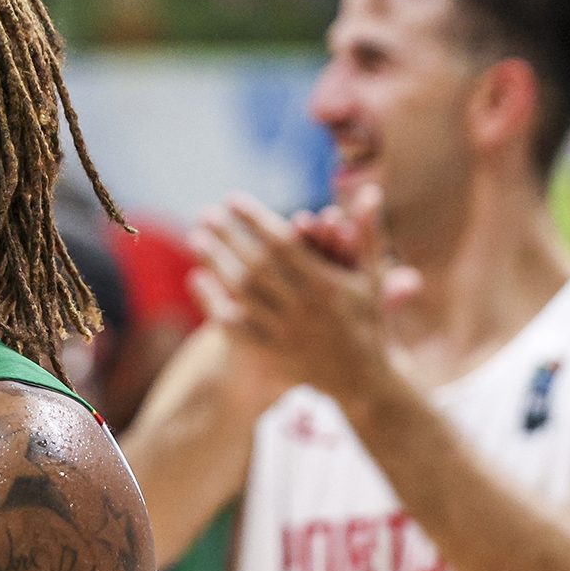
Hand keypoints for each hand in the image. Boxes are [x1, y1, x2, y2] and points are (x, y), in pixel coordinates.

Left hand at [188, 183, 411, 408]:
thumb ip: (367, 233)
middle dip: (228, 237)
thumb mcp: (372, 277)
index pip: (282, 243)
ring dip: (216, 263)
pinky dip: (214, 303)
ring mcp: (285, 333)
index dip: (255, 219)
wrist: (364, 380)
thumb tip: (370, 190)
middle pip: (255, 265)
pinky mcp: (272, 355)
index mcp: (327, 284)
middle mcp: (304, 308)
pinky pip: (235, 327)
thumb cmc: (368, 320)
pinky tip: (197, 279)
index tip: (232, 198)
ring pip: (242, 294)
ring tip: (197, 238)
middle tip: (206, 214)